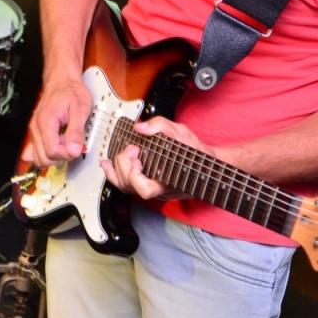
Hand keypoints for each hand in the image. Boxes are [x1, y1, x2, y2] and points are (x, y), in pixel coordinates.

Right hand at [21, 78, 91, 167]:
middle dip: (60, 157)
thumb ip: (76, 132)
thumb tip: (74, 150)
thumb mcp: (80, 109)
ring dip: (54, 156)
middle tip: (72, 145)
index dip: (67, 154)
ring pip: (38, 158)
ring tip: (65, 143)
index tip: (77, 147)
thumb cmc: (71, 92)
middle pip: (43, 158)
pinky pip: (34, 152)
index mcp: (46, 122)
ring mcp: (34, 131)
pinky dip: (46, 154)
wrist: (62, 81)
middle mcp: (36, 128)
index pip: (52, 152)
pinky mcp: (36, 133)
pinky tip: (56, 145)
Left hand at [100, 116, 217, 200]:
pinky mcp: (151, 186)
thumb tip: (140, 127)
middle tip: (131, 149)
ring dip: (115, 172)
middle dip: (124, 165)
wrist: (207, 164)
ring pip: (128, 189)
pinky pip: (130, 186)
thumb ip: (160, 126)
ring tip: (112, 157)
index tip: (136, 153)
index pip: (144, 189)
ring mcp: (154, 190)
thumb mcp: (181, 132)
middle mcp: (159, 190)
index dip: (133, 174)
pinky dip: (117, 174)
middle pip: (131, 187)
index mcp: (168, 181)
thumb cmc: (195, 151)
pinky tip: (109, 164)